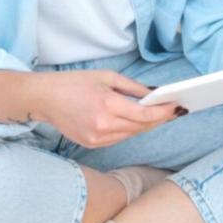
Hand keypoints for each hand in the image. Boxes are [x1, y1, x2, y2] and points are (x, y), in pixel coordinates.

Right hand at [36, 70, 179, 148]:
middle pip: (141, 127)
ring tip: (159, 116)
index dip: (164, 112)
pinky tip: (137, 122)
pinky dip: (130, 130)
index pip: (145, 115)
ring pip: (131, 134)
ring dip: (146, 126)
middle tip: (173, 110)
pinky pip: (119, 138)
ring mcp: (96, 138)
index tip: (177, 106)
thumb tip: (156, 95)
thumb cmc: (76, 83)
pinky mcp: (91, 144)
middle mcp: (102, 125)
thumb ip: (135, 88)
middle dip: (159, 119)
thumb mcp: (109, 77)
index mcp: (107, 105)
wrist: (45, 98)